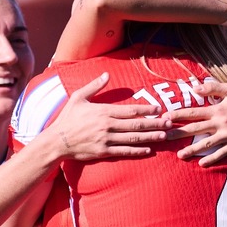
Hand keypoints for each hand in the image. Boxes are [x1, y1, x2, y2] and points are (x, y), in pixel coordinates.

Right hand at [48, 72, 169, 160]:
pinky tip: (148, 150)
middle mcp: (108, 126)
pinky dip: (137, 151)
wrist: (57, 141)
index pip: (130, 110)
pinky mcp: (104, 152)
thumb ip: (94, 86)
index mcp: (104, 111)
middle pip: (136, 124)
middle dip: (154, 124)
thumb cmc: (67, 118)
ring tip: (163, 136)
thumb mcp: (78, 97)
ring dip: (150, 137)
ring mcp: (106, 140)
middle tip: (169, 123)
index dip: (146, 110)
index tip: (159, 109)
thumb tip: (107, 74)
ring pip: (133, 139)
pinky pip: (124, 152)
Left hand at [165, 81, 226, 166]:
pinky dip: (211, 159)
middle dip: (178, 133)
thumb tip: (194, 88)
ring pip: (206, 144)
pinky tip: (201, 164)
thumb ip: (212, 88)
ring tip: (180, 155)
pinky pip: (222, 153)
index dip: (178, 115)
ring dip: (192, 149)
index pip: (193, 112)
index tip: (166, 117)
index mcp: (217, 109)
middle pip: (195, 129)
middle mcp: (220, 123)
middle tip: (164, 137)